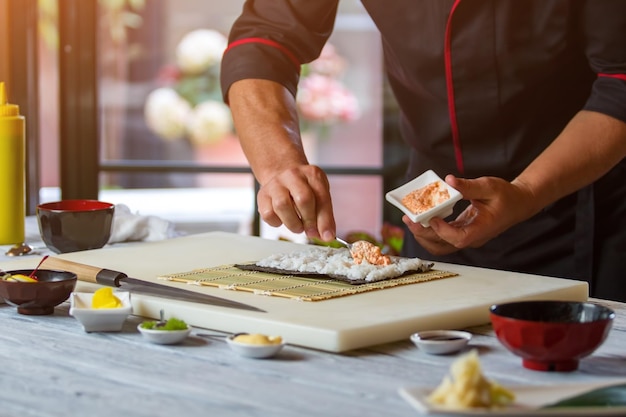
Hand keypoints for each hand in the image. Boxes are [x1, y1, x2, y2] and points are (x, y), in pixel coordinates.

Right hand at [257, 164, 335, 240]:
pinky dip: (277, 223)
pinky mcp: (262, 195)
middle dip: (309, 221)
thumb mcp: (319, 195)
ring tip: (298, 226)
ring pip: (282, 206)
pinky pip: (268, 214)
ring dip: (293, 223)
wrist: (282, 174)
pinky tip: (283, 219)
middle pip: (303, 199)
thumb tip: (326, 236)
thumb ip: (323, 215)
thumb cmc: (304, 188)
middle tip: (311, 232)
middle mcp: (293, 175)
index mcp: (312, 174)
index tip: (327, 236)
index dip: (325, 220)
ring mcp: (275, 184)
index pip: (322, 198)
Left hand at [403, 174, 534, 254]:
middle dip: (423, 234)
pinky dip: (429, 231)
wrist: (517, 204)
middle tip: (408, 218)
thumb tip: (449, 181)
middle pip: (444, 245)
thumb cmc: (506, 195)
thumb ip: (469, 186)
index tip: (431, 218)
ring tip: (410, 220)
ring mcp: (466, 238)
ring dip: (423, 235)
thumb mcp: (489, 186)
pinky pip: (441, 238)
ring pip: (440, 245)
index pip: (460, 238)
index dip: (443, 231)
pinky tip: (420, 218)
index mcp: (482, 229)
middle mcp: (472, 238)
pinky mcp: (461, 233)